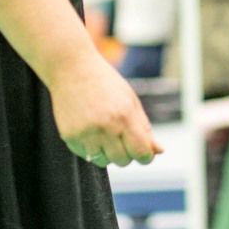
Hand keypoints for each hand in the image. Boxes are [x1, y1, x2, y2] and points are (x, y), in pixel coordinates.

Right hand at [49, 53, 161, 167]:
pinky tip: (87, 129)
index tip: (143, 152)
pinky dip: (89, 148)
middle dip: (125, 154)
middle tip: (119, 137)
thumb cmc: (105, 83)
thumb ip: (144, 128)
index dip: (145, 156)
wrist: (71, 67)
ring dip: (106, 153)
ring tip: (102, 132)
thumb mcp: (130, 101)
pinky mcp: (69, 135)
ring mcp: (86, 132)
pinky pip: (85, 155)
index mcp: (125, 115)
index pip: (141, 152)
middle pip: (123, 161)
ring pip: (103, 162)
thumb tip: (159, 151)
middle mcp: (106, 126)